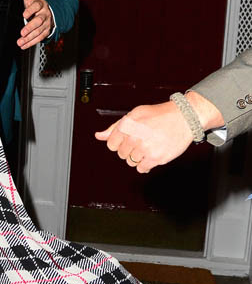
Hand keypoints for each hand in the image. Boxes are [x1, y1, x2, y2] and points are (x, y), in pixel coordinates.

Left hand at [17, 0, 52, 49]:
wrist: (49, 10)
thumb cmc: (37, 3)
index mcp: (41, 4)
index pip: (36, 6)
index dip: (30, 10)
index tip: (24, 14)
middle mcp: (45, 14)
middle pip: (39, 21)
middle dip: (30, 27)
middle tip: (22, 32)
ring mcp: (47, 23)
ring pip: (39, 31)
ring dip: (29, 37)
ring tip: (20, 42)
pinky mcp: (46, 31)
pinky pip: (40, 38)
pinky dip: (31, 42)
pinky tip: (23, 45)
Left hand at [95, 91, 223, 171]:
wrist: (184, 117)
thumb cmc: (159, 115)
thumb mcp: (135, 114)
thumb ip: (115, 127)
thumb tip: (99, 136)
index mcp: (127, 126)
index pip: (112, 145)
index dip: (120, 142)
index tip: (129, 139)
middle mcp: (134, 137)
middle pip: (121, 154)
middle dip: (129, 149)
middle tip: (142, 140)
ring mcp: (145, 149)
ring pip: (131, 162)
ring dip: (138, 156)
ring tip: (149, 146)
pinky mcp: (156, 158)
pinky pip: (142, 168)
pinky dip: (145, 164)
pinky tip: (152, 154)